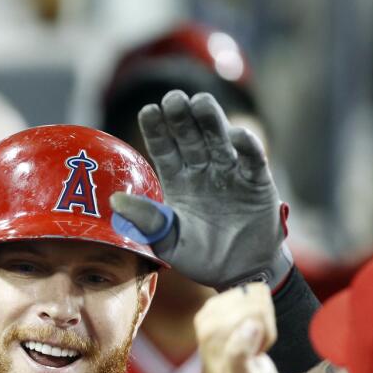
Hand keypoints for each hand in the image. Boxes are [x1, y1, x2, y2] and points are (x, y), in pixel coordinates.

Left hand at [110, 91, 292, 289]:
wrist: (243, 273)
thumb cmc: (203, 257)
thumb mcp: (169, 242)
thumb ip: (147, 221)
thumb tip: (115, 201)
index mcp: (178, 180)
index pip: (164, 148)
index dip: (157, 130)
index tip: (148, 112)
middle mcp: (203, 170)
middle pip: (190, 136)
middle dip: (181, 117)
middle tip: (173, 99)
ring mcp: (230, 172)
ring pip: (219, 140)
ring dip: (211, 120)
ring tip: (200, 102)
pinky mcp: (257, 182)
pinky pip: (252, 159)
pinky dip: (246, 146)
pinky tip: (236, 135)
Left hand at [194, 283, 279, 372]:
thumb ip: (240, 354)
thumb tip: (249, 325)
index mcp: (209, 328)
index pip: (256, 310)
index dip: (265, 332)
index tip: (255, 354)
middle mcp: (209, 314)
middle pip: (258, 303)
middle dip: (264, 327)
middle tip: (254, 351)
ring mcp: (216, 308)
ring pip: (260, 298)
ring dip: (264, 323)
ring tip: (254, 346)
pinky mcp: (227, 305)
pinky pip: (259, 297)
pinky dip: (263, 318)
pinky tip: (254, 338)